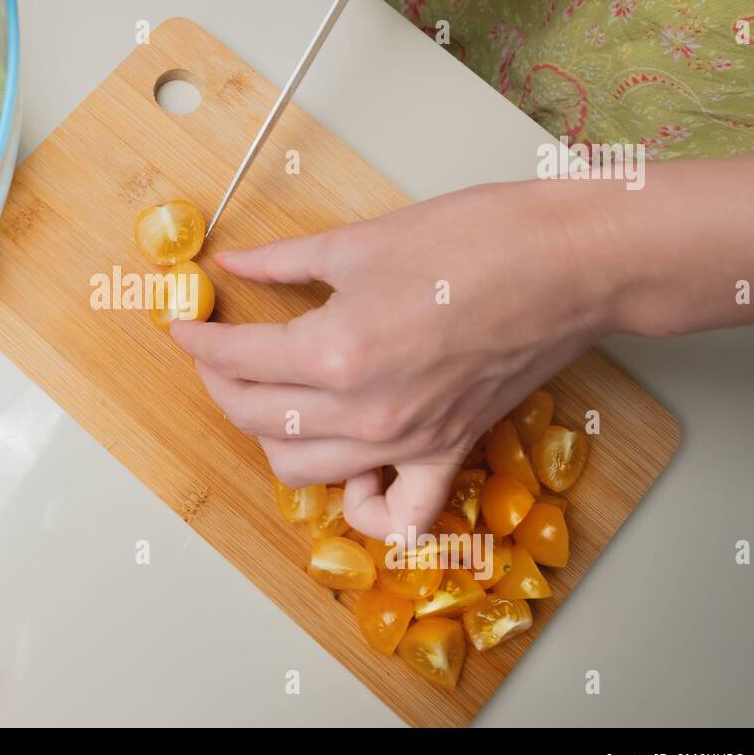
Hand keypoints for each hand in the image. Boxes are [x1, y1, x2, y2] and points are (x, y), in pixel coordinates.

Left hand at [171, 180, 616, 540]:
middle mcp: (363, 412)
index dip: (198, 341)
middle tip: (217, 355)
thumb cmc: (477, 241)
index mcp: (335, 352)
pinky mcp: (446, 451)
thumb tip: (233, 262)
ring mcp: (405, 441)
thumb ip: (284, 261)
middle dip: (220, 385)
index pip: (237, 361)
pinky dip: (365, 507)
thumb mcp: (361, 241)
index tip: (184, 325)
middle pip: (257, 419)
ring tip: (268, 400)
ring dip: (269, 438)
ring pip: (302, 470)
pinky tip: (350, 475)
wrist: (569, 264)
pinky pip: (397, 513)